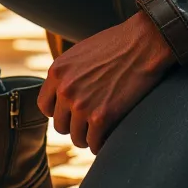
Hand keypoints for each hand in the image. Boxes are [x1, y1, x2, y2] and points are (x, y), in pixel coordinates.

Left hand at [38, 12, 175, 154]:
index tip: (72, 112)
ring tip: (100, 130)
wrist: (143, 43)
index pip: (45, 107)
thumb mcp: (81, 53)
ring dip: (88, 137)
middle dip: (75, 125)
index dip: (60, 112)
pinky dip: (101, 143)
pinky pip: (94, 143)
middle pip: (60, 125)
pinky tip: (109, 137)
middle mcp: (65, 89)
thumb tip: (64, 95)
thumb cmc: (117, 45)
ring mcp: (82, 105)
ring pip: (76, 137)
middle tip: (90, 122)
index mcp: (57, 72)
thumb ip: (68, 74)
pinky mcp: (102, 117)